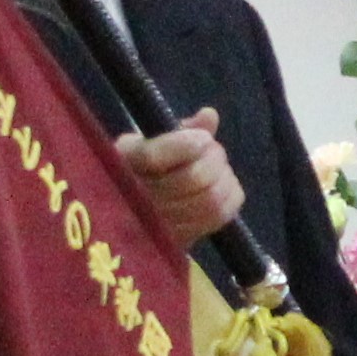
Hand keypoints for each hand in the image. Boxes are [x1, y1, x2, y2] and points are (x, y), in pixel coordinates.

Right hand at [117, 108, 243, 246]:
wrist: (135, 214)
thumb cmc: (146, 167)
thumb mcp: (152, 140)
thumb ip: (181, 129)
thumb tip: (210, 115)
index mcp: (124, 162)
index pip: (154, 157)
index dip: (187, 145)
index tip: (202, 138)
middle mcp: (137, 197)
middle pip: (193, 178)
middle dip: (214, 158)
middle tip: (213, 151)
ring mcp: (160, 224)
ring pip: (211, 198)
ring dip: (224, 176)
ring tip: (219, 168)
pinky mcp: (181, 240)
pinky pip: (220, 216)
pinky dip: (231, 195)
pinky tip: (224, 185)